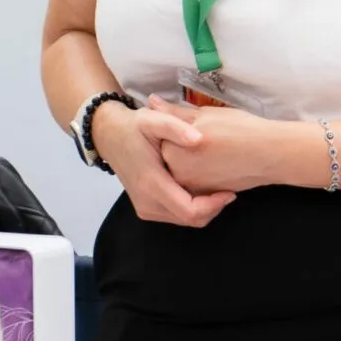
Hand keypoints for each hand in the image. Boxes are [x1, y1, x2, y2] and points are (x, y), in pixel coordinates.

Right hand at [90, 101, 236, 228]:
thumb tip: (199, 139)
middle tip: (228, 189)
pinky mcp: (145, 208)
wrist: (110, 135)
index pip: (190, 210)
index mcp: (151, 184)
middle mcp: (147, 202)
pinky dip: (192, 208)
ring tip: (217, 188)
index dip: (214, 205)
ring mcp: (145, 208)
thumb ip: (176, 127)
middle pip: (190, 220)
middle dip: (213, 208)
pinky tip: (200, 189)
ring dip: (204, 209)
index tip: (230, 191)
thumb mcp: (153, 119)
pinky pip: (175, 216)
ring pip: (184, 220)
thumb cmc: (134, 127)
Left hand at [150, 95, 308, 194]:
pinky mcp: (207, 195)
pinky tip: (219, 160)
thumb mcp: (204, 114)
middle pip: (171, 154)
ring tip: (216, 147)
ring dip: (193, 158)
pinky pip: (197, 181)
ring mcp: (192, 187)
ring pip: (184, 168)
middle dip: (184, 145)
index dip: (181, 127)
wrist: (269, 153)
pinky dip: (204, 171)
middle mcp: (177, 173)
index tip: (200, 124)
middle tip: (210, 135)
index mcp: (171, 149)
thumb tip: (152, 101)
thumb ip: (174, 112)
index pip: (162, 136)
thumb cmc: (239, 129)